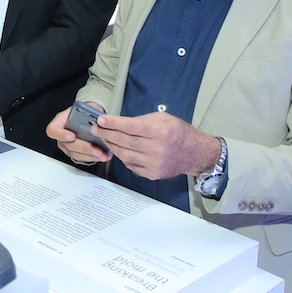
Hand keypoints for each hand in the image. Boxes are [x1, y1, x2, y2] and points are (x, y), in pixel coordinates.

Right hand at [47, 105, 111, 164]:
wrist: (88, 117)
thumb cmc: (84, 112)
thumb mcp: (85, 106)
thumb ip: (88, 111)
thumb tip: (96, 118)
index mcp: (59, 122)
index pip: (52, 130)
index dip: (60, 135)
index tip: (72, 136)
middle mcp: (61, 136)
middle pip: (68, 145)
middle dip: (83, 148)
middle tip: (95, 149)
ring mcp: (67, 145)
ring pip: (75, 154)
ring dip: (90, 155)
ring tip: (102, 154)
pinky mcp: (75, 152)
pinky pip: (82, 158)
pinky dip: (93, 157)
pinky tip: (103, 156)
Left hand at [93, 112, 219, 180]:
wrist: (195, 154)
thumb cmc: (180, 134)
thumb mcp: (165, 118)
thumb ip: (143, 119)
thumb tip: (122, 122)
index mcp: (160, 131)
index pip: (131, 126)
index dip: (113, 123)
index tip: (101, 120)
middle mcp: (157, 148)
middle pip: (124, 141)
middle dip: (107, 133)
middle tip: (97, 129)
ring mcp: (154, 163)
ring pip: (124, 154)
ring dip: (111, 145)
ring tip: (105, 138)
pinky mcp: (152, 174)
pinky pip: (130, 165)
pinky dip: (122, 157)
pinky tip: (118, 149)